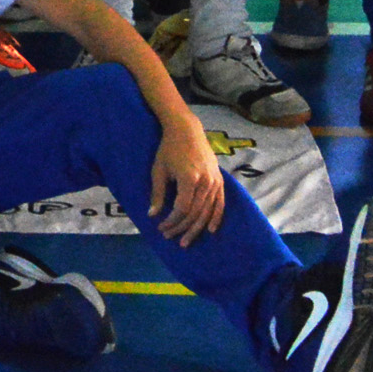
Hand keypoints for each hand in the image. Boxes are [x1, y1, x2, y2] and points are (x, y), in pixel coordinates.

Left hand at [147, 119, 226, 245]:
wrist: (187, 130)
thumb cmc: (169, 149)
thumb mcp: (158, 170)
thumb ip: (157, 194)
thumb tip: (152, 215)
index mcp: (189, 179)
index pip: (182, 209)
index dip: (172, 221)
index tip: (161, 228)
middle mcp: (205, 182)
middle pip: (195, 213)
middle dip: (182, 228)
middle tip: (170, 237)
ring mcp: (215, 182)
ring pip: (207, 212)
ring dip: (196, 228)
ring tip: (186, 240)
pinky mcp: (220, 181)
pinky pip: (220, 204)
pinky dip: (216, 218)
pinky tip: (210, 230)